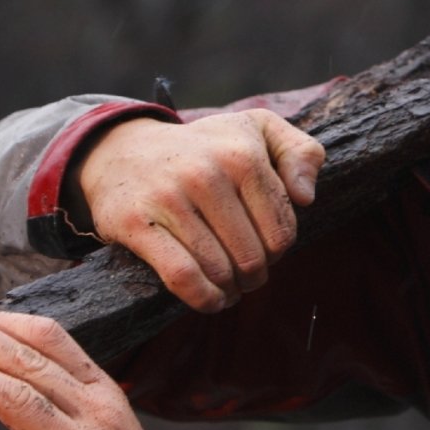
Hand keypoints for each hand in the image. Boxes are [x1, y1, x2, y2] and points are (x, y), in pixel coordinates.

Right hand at [74, 108, 323, 311]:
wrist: (123, 150)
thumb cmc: (204, 148)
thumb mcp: (259, 130)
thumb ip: (302, 152)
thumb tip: (306, 198)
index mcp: (242, 155)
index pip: (282, 230)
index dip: (278, 250)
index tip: (265, 248)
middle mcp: (206, 174)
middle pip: (253, 256)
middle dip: (255, 274)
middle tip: (246, 272)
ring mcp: (168, 198)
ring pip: (220, 270)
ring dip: (230, 290)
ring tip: (229, 286)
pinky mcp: (134, 223)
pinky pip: (182, 276)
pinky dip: (203, 298)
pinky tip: (211, 300)